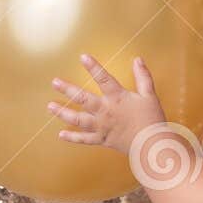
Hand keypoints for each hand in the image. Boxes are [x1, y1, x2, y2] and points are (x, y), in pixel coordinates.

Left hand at [47, 54, 164, 154]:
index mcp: (117, 98)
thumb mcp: (149, 95)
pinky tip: (61, 135)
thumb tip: (138, 59)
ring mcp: (101, 126)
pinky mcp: (102, 139)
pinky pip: (84, 139)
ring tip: (50, 106)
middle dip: (67, 90)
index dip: (93, 67)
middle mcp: (105, 111)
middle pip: (83, 99)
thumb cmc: (152, 119)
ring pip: (78, 119)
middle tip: (54, 82)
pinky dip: (72, 138)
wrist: (151, 145)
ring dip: (63, 113)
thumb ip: (143, 77)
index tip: (82, 57)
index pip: (104, 78)